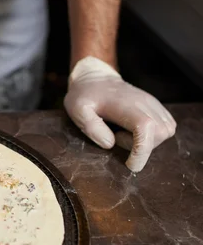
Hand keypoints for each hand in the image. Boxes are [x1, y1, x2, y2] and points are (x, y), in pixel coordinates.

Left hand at [64, 56, 175, 171]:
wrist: (95, 78)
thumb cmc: (85, 95)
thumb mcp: (77, 110)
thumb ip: (91, 126)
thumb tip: (110, 144)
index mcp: (127, 104)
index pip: (147, 128)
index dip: (142, 151)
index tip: (131, 165)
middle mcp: (146, 103)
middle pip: (160, 134)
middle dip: (141, 147)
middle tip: (116, 137)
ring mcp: (154, 104)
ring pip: (166, 132)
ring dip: (147, 141)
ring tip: (123, 133)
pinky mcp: (157, 107)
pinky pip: (166, 127)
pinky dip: (152, 136)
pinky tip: (132, 130)